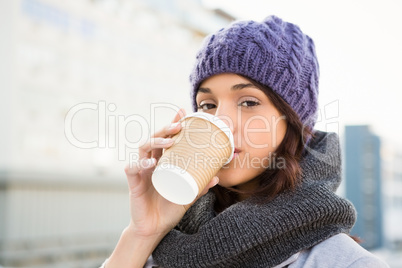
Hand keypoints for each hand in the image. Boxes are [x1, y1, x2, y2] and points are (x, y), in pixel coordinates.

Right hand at [124, 108, 218, 238]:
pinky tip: (150, 162)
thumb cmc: (169, 209)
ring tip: (169, 141)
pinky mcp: (133, 183)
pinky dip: (139, 163)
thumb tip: (217, 177)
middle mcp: (151, 163)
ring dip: (155, 141)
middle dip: (165, 129)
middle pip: (154, 139)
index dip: (172, 125)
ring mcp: (142, 172)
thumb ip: (200, 187)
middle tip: (178, 126)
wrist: (154, 228)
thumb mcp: (188, 196)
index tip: (182, 113)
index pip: (166, 139)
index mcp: (163, 163)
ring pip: (143, 149)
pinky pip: (132, 169)